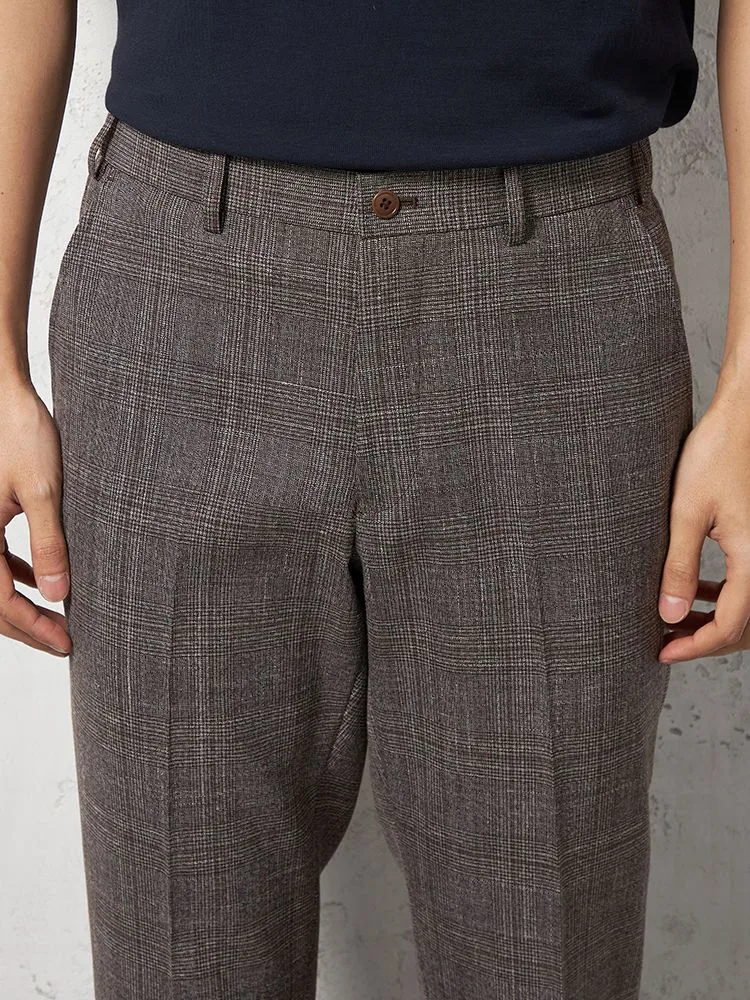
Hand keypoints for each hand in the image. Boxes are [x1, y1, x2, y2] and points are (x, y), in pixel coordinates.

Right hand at [0, 377, 71, 656]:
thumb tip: (60, 596)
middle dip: (27, 625)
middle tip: (66, 642)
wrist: (3, 393)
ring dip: (23, 603)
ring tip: (59, 619)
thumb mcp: (43, 491)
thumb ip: (50, 545)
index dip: (33, 627)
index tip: (66, 642)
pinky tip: (45, 580)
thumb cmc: (20, 432)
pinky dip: (18, 575)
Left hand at [658, 393, 749, 663]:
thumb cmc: (716, 454)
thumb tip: (669, 616)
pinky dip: (724, 597)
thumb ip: (679, 567)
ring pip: (749, 608)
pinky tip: (694, 591)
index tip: (660, 652)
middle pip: (746, 627)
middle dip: (706, 640)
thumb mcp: (687, 512)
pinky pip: (748, 584)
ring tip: (674, 621)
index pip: (730, 627)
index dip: (694, 647)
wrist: (744, 418)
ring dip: (715, 620)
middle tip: (665, 642)